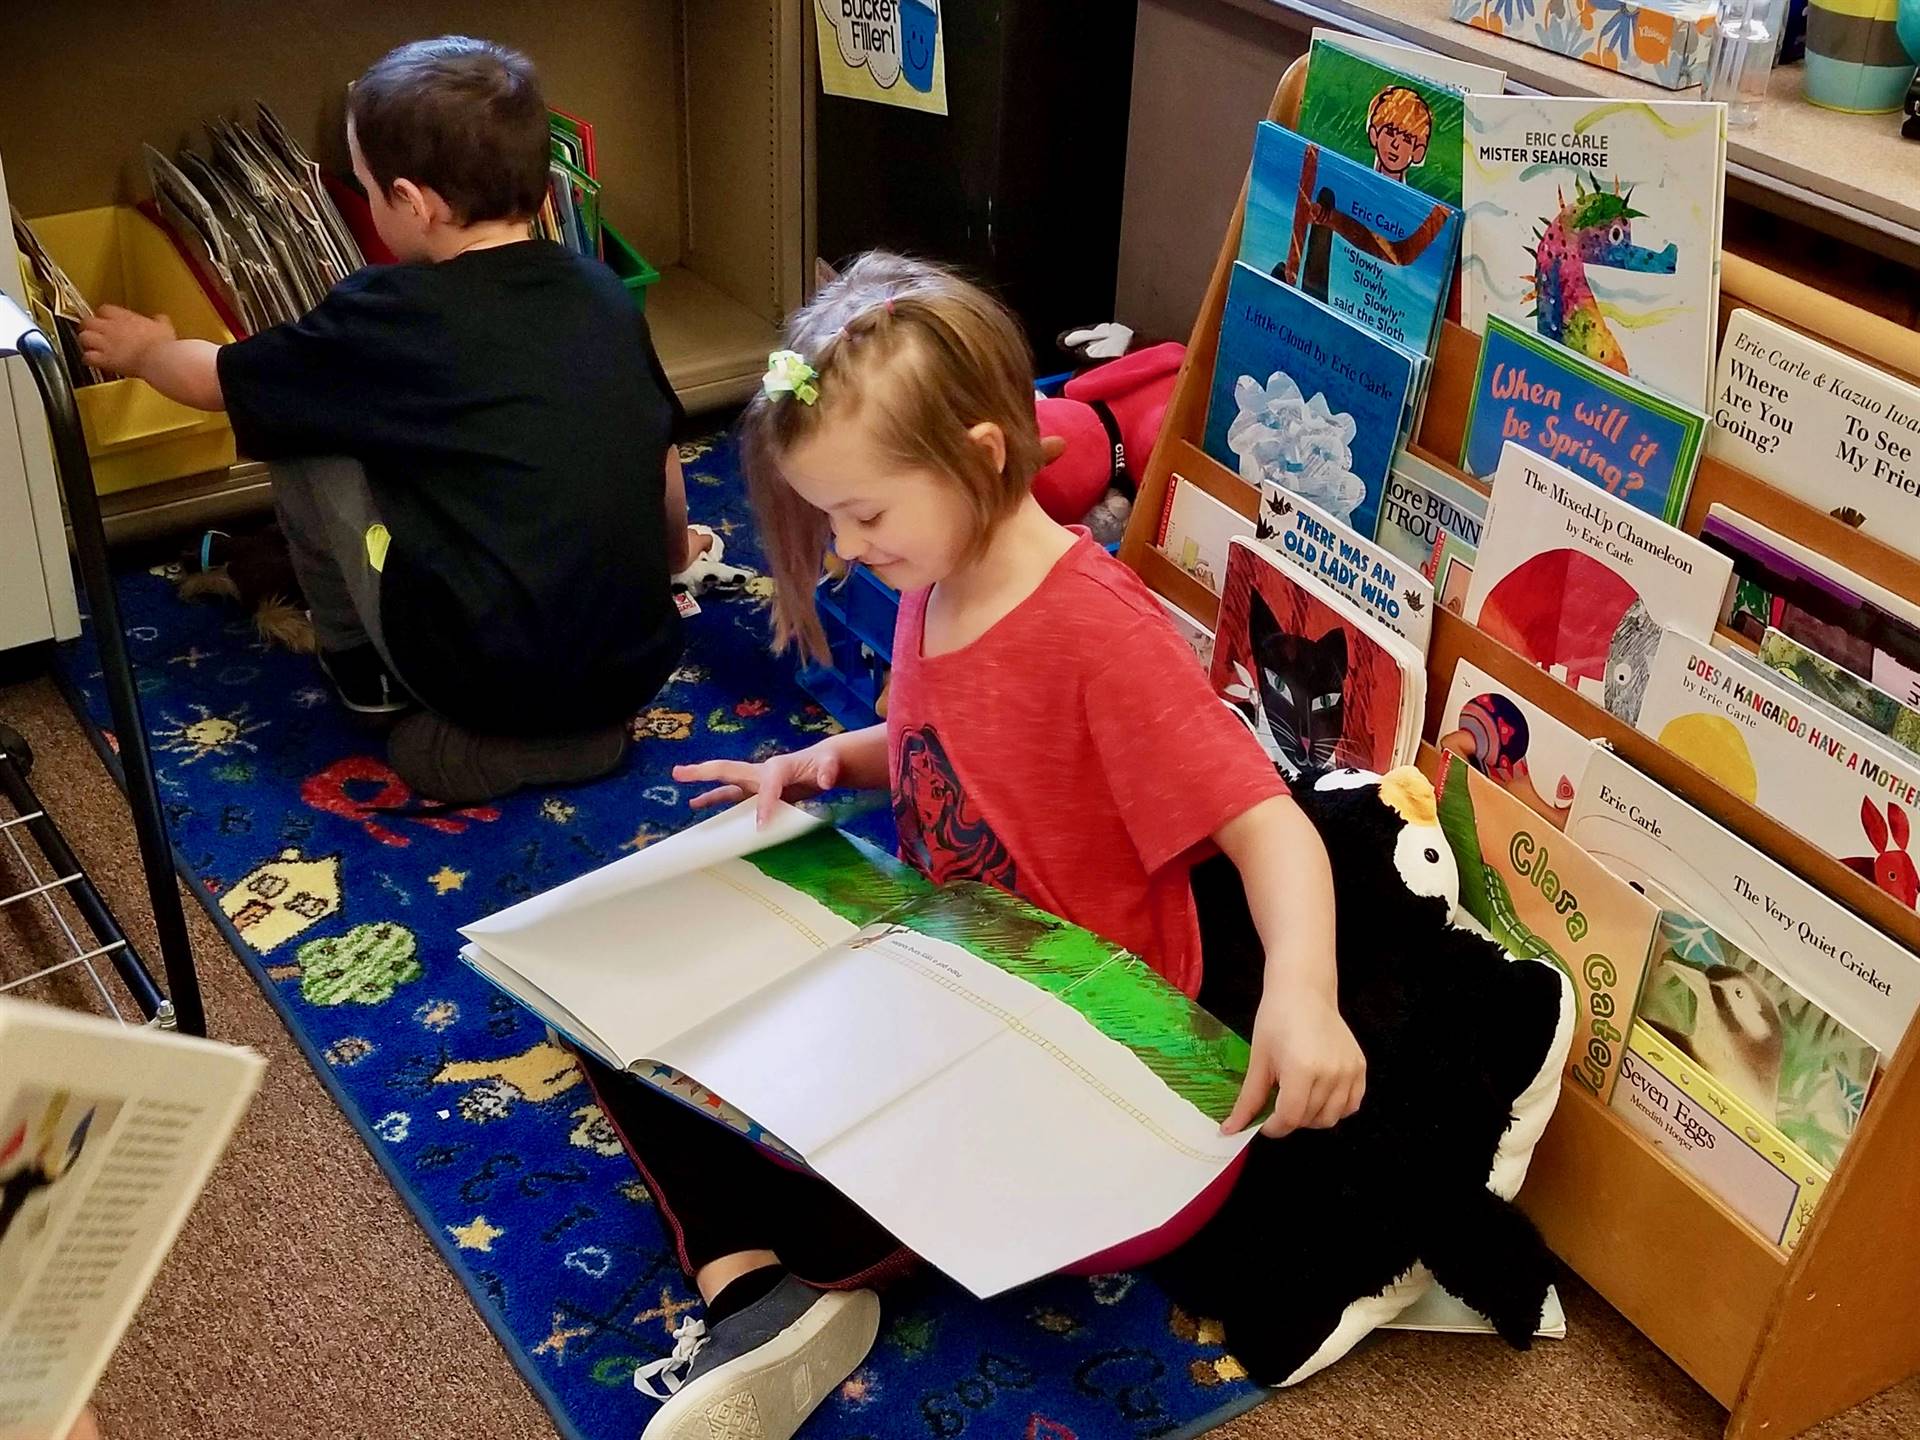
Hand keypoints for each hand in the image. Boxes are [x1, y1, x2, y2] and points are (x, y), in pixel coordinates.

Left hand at [78, 305, 174, 377]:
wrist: (159, 359)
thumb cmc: (162, 344)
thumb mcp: (164, 327)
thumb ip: (159, 321)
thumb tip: (160, 319)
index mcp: (123, 317)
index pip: (104, 309)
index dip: (104, 315)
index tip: (108, 320)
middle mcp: (110, 327)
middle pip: (87, 321)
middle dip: (89, 327)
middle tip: (94, 332)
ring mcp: (105, 343)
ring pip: (83, 337)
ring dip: (86, 342)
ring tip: (91, 347)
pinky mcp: (104, 359)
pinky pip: (87, 357)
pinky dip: (88, 359)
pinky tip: (93, 361)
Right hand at [673, 739, 844, 826]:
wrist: (824, 764)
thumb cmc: (826, 763)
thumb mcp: (830, 764)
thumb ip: (828, 770)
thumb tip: (826, 780)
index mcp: (776, 767)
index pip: (766, 785)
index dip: (764, 805)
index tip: (762, 827)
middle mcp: (760, 772)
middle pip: (727, 771)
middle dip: (703, 773)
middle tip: (678, 773)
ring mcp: (756, 783)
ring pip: (726, 788)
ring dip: (706, 793)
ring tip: (688, 802)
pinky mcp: (758, 793)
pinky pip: (734, 799)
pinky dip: (718, 803)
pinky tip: (702, 807)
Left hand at [1223, 984, 1365, 1137]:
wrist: (1304, 991)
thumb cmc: (1276, 1019)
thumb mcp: (1259, 1060)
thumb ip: (1249, 1099)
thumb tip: (1230, 1130)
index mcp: (1302, 1070)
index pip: (1289, 1118)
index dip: (1272, 1127)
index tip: (1262, 1122)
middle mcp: (1331, 1074)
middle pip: (1309, 1120)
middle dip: (1289, 1120)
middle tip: (1277, 1104)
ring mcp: (1349, 1072)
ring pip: (1331, 1118)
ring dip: (1311, 1117)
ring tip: (1296, 1098)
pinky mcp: (1360, 1068)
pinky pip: (1350, 1105)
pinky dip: (1334, 1108)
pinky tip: (1318, 1094)